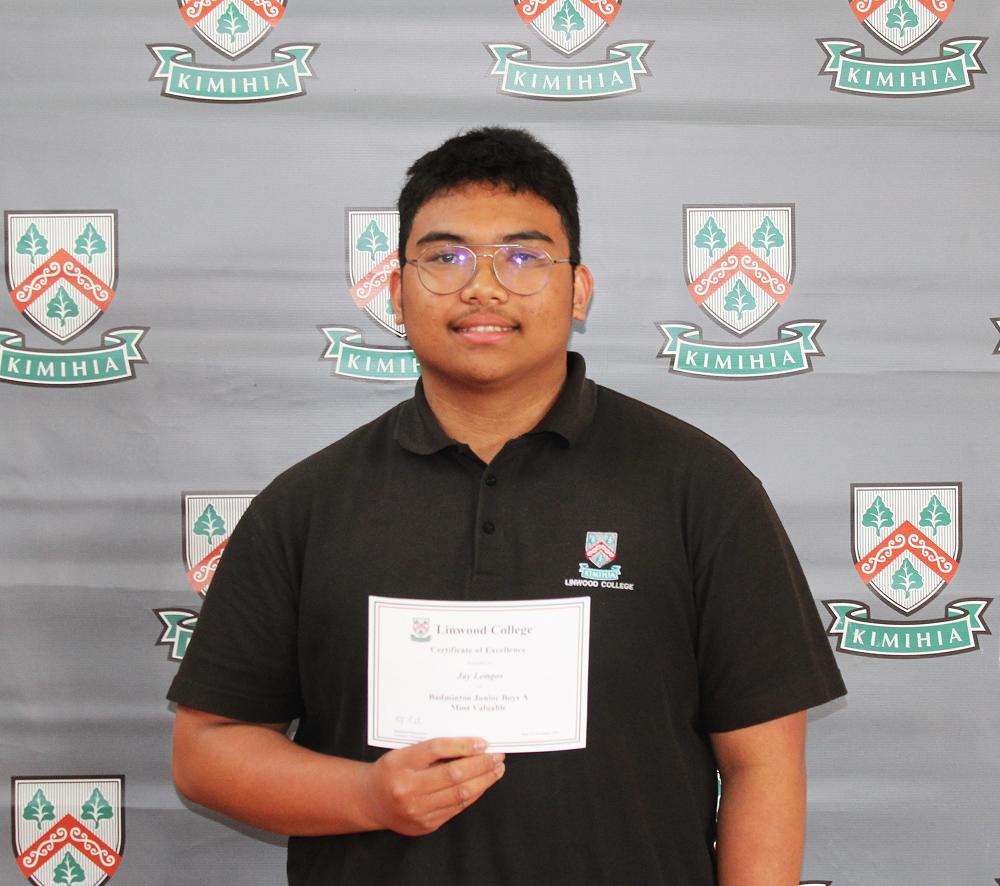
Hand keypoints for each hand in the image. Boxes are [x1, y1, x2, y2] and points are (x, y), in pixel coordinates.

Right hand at [362, 737, 504, 835]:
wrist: (371, 802)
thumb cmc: (390, 771)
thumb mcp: (403, 753)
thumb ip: (432, 750)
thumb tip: (469, 745)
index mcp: (399, 764)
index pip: (435, 750)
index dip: (461, 745)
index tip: (482, 743)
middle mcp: (407, 789)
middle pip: (452, 774)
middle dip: (480, 764)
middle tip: (497, 755)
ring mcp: (417, 810)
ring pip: (459, 794)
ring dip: (483, 780)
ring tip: (496, 769)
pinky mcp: (426, 825)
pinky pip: (456, 808)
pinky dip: (473, 794)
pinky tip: (482, 784)